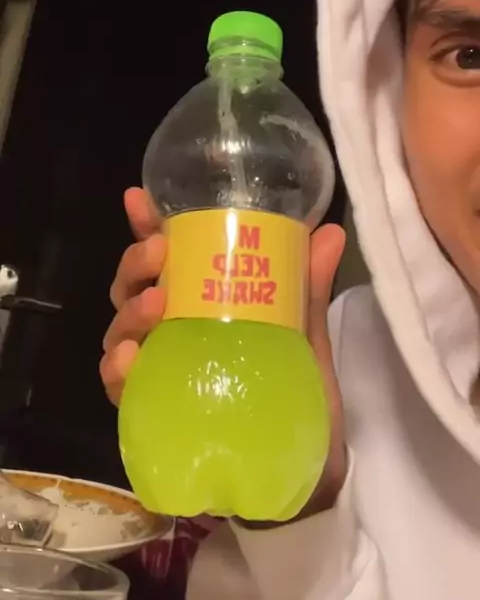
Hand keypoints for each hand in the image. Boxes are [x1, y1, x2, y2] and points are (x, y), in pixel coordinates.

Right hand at [101, 187, 346, 513]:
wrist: (302, 480)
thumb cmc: (299, 399)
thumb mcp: (306, 341)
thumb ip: (309, 292)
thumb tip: (330, 232)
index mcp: (204, 305)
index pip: (166, 260)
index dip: (146, 226)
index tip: (139, 199)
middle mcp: (172, 332)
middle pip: (133, 288)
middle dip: (137, 264)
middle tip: (160, 253)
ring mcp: (160, 371)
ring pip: (121, 331)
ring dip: (129, 311)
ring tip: (156, 303)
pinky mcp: (155, 412)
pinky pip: (122, 388)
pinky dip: (119, 370)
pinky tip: (130, 359)